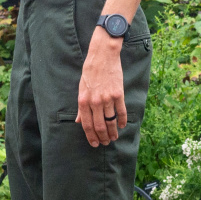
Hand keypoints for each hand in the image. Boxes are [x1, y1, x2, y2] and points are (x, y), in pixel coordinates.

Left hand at [76, 27, 126, 147]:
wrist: (103, 56)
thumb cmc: (90, 71)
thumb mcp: (81, 88)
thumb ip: (81, 107)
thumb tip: (78, 121)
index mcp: (83, 101)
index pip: (86, 124)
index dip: (91, 136)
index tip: (94, 143)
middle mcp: (95, 102)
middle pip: (99, 126)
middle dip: (103, 137)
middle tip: (105, 143)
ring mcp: (107, 98)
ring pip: (111, 122)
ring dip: (113, 132)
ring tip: (114, 138)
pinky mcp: (118, 94)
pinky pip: (121, 112)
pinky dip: (122, 121)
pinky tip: (122, 126)